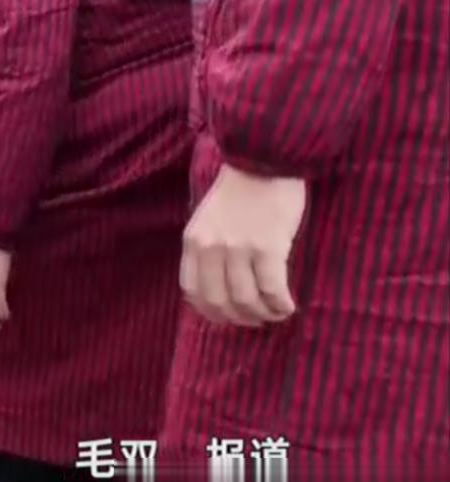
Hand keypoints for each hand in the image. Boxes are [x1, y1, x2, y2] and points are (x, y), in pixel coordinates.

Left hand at [180, 164, 304, 326]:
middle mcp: (211, 248)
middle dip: (238, 318)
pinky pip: (272, 289)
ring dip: (263, 315)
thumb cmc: (241, 190)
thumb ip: (209, 248)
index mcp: (193, 241)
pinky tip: (288, 307)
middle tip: (255, 321)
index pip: (193, 290)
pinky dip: (280, 304)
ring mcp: (238, 248)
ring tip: (275, 314)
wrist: (264, 160)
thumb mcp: (209, 218)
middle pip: (219, 300)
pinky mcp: (268, 247)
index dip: (210, 311)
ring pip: (246, 299)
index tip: (226, 318)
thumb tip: (220, 285)